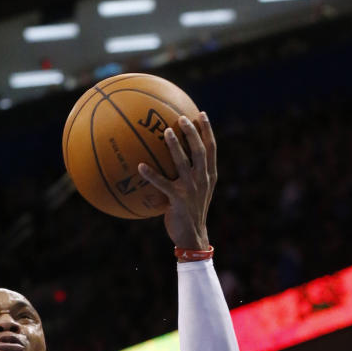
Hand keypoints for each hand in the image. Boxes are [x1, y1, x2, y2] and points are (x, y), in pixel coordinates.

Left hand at [137, 112, 215, 251]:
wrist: (192, 236)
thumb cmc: (190, 212)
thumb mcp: (197, 192)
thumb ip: (191, 175)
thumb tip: (176, 158)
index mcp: (209, 175)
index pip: (211, 148)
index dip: (207, 130)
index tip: (201, 114)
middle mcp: (203, 179)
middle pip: (200, 150)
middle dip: (192, 132)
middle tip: (182, 117)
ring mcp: (192, 189)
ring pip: (184, 162)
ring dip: (175, 146)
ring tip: (166, 131)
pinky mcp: (179, 200)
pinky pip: (163, 184)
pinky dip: (151, 175)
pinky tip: (140, 166)